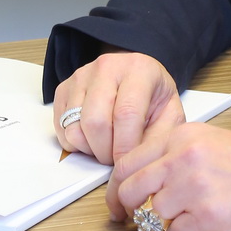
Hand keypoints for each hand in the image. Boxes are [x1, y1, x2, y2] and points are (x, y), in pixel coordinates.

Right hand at [53, 51, 183, 164]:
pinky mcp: (64, 88)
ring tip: (107, 145)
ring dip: (90, 149)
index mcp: (139, 70)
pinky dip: (75, 144)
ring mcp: (82, 76)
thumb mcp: (169, 114)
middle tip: (116, 157)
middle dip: (105, 152)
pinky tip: (93, 138)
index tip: (126, 163)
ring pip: (74, 128)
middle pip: (95, 122)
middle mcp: (107, 67)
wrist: (136, 76)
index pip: (125, 113)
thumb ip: (159, 137)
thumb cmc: (153, 97)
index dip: (124, 146)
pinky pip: (61, 129)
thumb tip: (138, 163)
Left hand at [108, 124, 230, 230]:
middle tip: (132, 222)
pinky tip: (200, 230)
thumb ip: (176, 156)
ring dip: (160, 226)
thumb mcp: (213, 143)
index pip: (128, 163)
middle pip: (129, 191)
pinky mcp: (209, 218)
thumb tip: (138, 183)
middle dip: (126, 211)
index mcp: (184, 137)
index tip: (116, 204)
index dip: (115, 189)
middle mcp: (185, 159)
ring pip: (151, 217)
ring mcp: (196, 189)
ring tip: (184, 222)